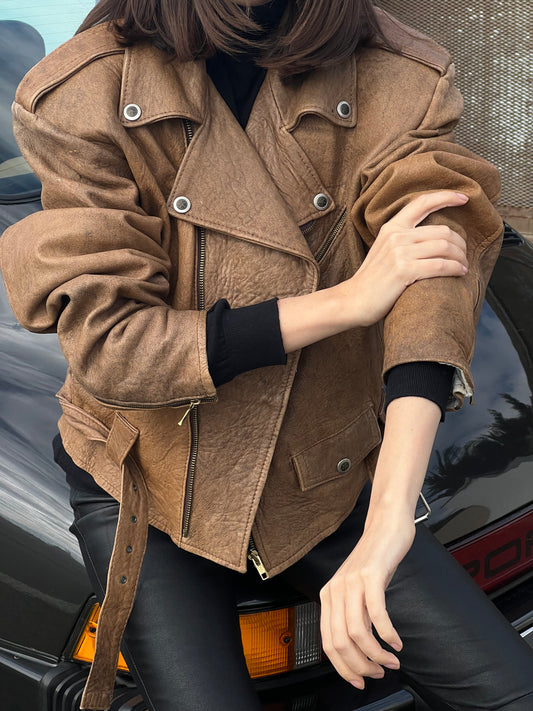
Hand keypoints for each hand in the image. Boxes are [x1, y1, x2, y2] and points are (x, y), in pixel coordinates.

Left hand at [319, 511, 414, 689]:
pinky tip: (396, 642)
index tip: (360, 681)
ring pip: (357, 632)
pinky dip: (388, 634)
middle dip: (361, 666)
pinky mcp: (371, 575)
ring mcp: (351, 582)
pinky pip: (377, 613)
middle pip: (341, 642)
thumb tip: (358, 651)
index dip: (343, 668)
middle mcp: (335, 589)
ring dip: (376, 655)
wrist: (386, 527)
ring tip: (391, 661)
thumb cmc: (375, 560)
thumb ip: (354, 616)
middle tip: (380, 672)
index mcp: (328, 596)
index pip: (328, 643)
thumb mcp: (358, 591)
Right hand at [343, 190, 469, 326]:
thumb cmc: (372, 280)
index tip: (464, 198)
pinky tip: (460, 273)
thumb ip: (403, 239)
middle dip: (460, 243)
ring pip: (444, 247)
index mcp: (392, 227)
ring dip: (460, 257)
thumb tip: (432, 238)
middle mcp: (396, 236)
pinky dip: (455, 269)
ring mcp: (400, 253)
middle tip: (464, 254)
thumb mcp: (384, 250)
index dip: (445, 197)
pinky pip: (440, 265)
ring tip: (463, 266)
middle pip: (442, 231)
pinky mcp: (404, 271)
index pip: (422, 203)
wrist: (354, 300)